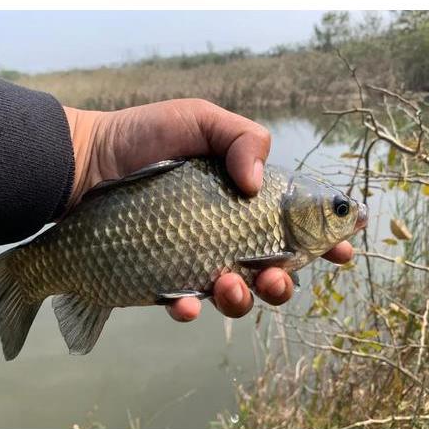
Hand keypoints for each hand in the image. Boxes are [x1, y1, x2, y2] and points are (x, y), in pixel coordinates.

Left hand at [62, 99, 352, 320]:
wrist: (85, 163)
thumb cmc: (143, 136)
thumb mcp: (199, 120)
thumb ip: (241, 138)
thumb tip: (257, 185)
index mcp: (243, 198)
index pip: (293, 223)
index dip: (324, 240)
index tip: (343, 249)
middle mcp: (224, 232)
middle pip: (271, 269)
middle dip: (284, 282)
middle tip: (276, 277)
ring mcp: (194, 258)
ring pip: (235, 293)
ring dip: (242, 299)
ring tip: (228, 286)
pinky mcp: (162, 277)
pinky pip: (185, 303)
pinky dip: (190, 308)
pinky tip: (185, 302)